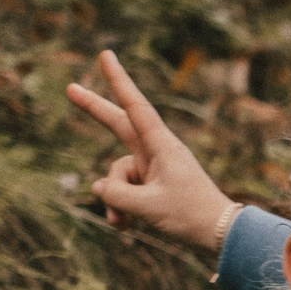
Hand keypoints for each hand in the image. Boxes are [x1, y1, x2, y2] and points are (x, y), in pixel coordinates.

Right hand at [65, 51, 235, 248]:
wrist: (220, 234)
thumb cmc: (190, 215)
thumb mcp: (147, 206)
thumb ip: (116, 195)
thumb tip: (98, 187)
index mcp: (161, 146)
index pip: (135, 106)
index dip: (118, 80)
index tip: (106, 55)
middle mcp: (155, 151)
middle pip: (118, 125)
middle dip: (95, 110)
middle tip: (70, 88)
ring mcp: (153, 168)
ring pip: (117, 176)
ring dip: (115, 201)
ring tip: (123, 222)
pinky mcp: (152, 185)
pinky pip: (125, 192)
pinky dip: (122, 208)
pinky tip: (125, 226)